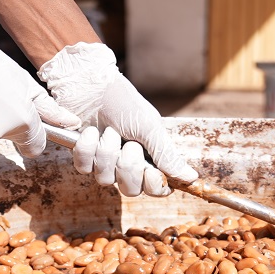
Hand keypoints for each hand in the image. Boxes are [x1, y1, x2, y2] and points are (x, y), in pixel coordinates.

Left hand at [39, 43, 197, 196]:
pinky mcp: (83, 157)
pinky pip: (84, 168)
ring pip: (105, 180)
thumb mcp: (149, 127)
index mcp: (149, 157)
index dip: (154, 186)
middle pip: (130, 190)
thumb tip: (191, 177)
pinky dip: (88, 148)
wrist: (90, 84)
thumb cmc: (122, 101)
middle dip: (128, 166)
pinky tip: (90, 131)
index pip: (156, 188)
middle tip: (129, 144)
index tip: (151, 172)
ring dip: (107, 152)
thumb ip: (167, 155)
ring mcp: (104, 162)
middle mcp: (127, 163)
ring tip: (109, 130)